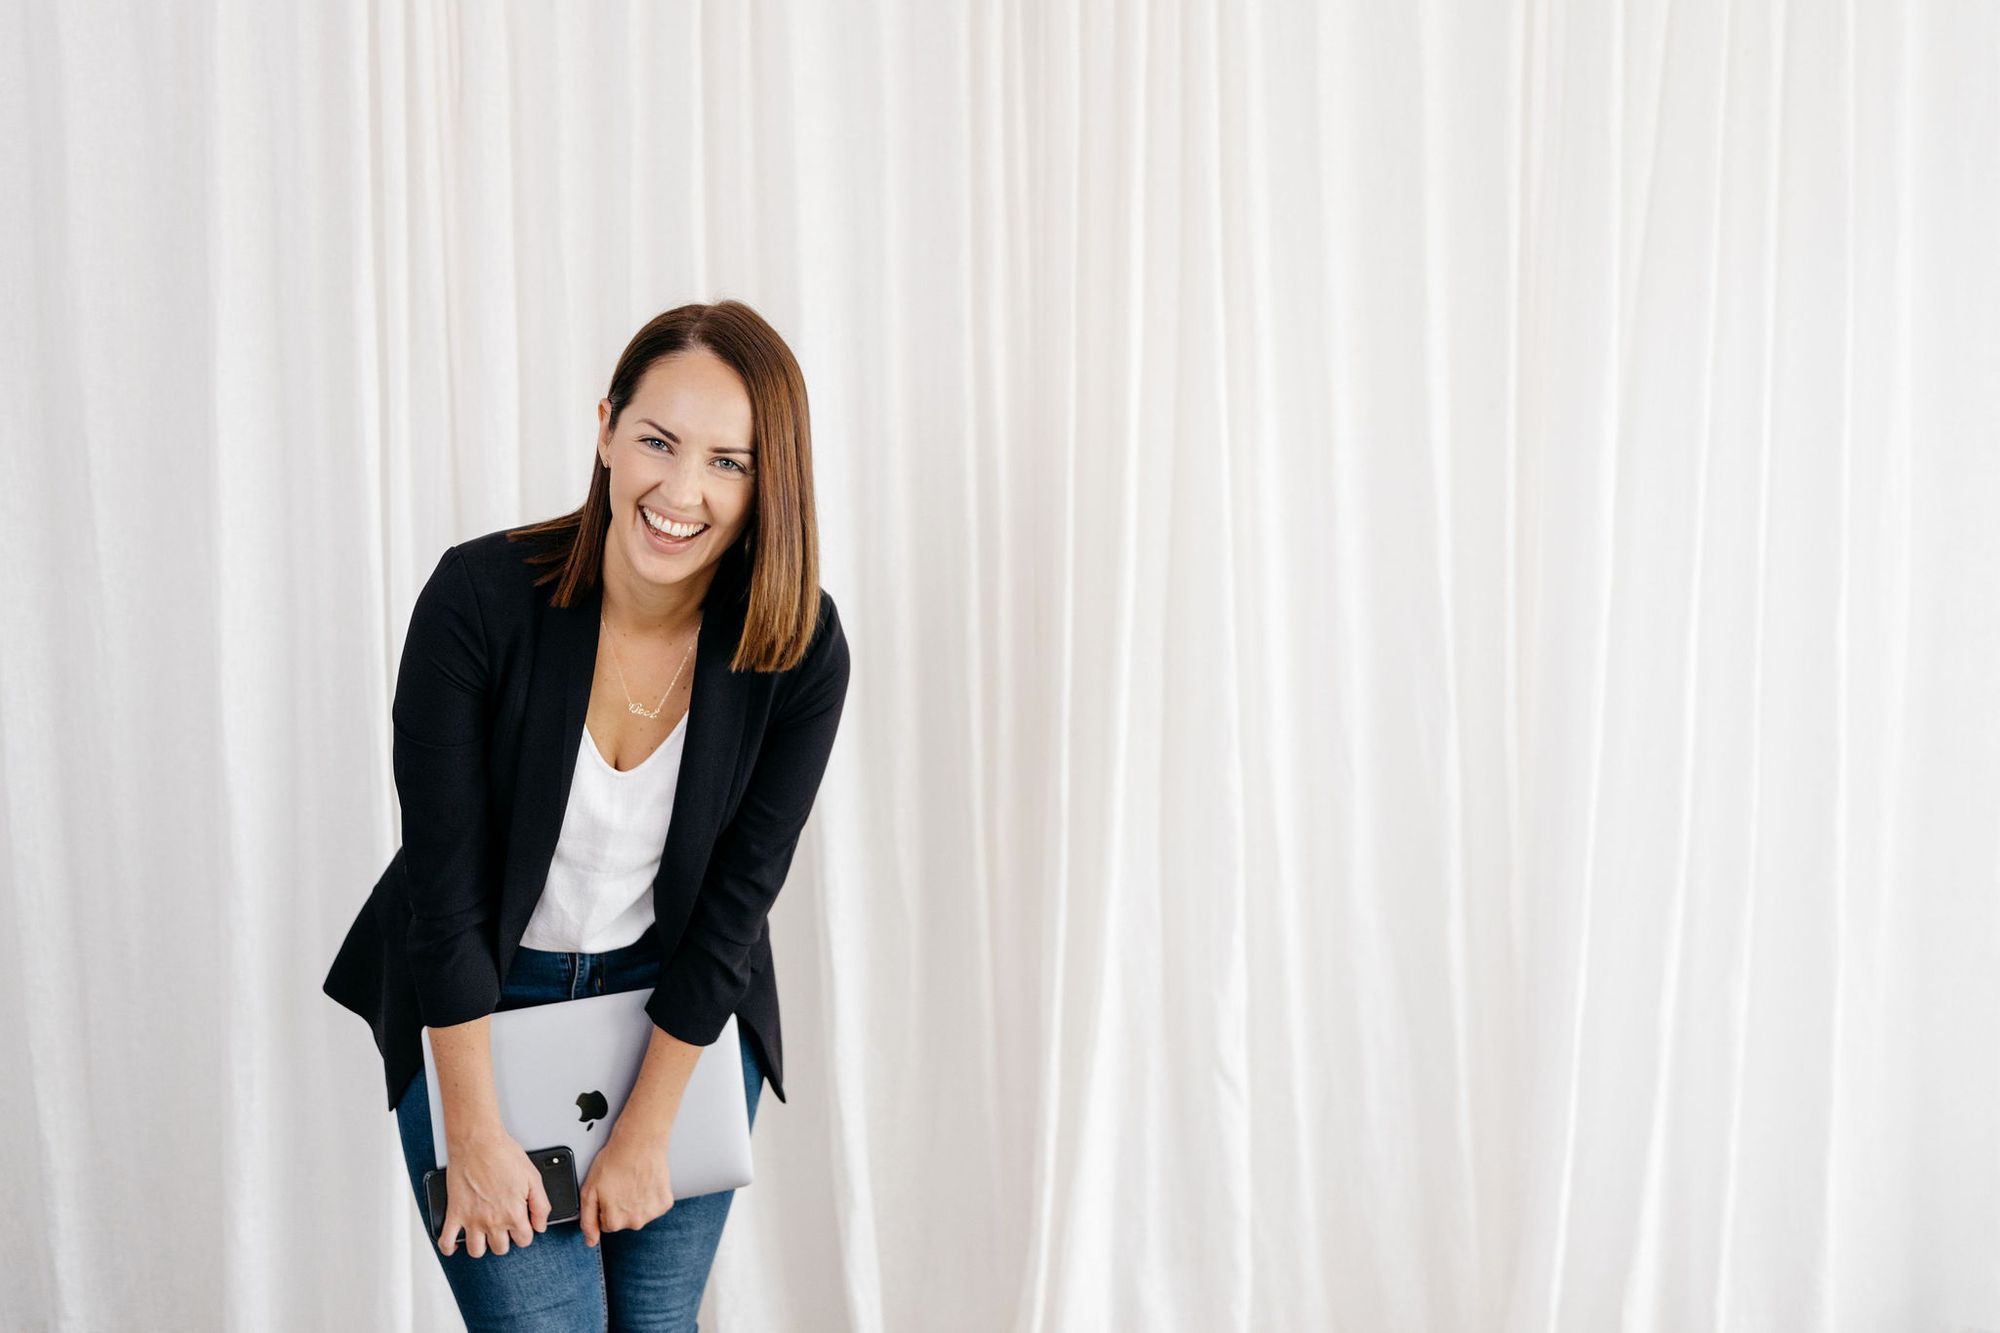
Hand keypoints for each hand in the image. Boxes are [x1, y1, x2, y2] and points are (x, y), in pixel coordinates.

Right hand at [436, 1128, 549, 1258]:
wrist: (478, 1142)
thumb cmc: (504, 1155)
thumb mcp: (534, 1178)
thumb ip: (541, 1205)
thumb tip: (541, 1226)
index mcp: (514, 1213)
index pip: (524, 1240)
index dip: (525, 1233)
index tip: (523, 1226)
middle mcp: (493, 1221)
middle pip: (501, 1248)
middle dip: (506, 1240)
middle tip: (504, 1227)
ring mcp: (472, 1220)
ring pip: (477, 1250)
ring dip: (482, 1246)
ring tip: (485, 1235)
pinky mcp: (455, 1214)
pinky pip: (447, 1241)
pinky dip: (449, 1247)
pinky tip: (454, 1246)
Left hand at [579, 1126, 675, 1246]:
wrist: (640, 1142)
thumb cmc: (614, 1161)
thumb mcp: (589, 1190)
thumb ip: (588, 1220)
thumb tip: (590, 1241)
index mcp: (614, 1222)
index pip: (606, 1224)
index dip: (605, 1206)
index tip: (608, 1191)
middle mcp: (635, 1222)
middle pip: (624, 1221)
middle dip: (621, 1206)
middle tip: (620, 1184)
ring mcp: (652, 1213)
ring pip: (640, 1213)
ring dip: (636, 1202)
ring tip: (633, 1180)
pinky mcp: (665, 1202)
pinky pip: (655, 1205)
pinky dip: (651, 1196)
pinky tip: (645, 1181)